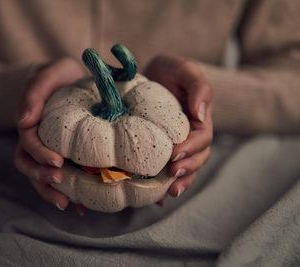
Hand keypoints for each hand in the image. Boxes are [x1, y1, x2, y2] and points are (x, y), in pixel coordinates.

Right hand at [14, 58, 84, 209]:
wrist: (68, 81)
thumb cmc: (59, 77)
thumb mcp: (50, 74)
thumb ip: (35, 91)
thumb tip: (23, 120)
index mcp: (30, 124)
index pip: (28, 144)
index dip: (39, 155)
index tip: (58, 162)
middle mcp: (35, 140)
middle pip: (29, 166)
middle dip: (43, 179)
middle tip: (62, 188)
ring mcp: (46, 150)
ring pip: (40, 176)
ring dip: (51, 192)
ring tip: (69, 204)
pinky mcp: (62, 156)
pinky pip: (60, 177)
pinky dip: (69, 193)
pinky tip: (83, 205)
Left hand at [144, 55, 212, 199]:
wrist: (151, 75)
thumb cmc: (170, 70)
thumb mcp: (185, 69)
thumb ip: (198, 87)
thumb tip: (200, 114)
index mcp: (199, 120)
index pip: (202, 138)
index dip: (191, 148)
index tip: (175, 154)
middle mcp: (190, 136)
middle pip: (197, 158)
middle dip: (187, 169)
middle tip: (172, 175)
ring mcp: (177, 145)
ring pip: (185, 168)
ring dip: (180, 182)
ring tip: (168, 193)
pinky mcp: (161, 151)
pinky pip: (165, 170)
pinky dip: (162, 186)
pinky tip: (155, 198)